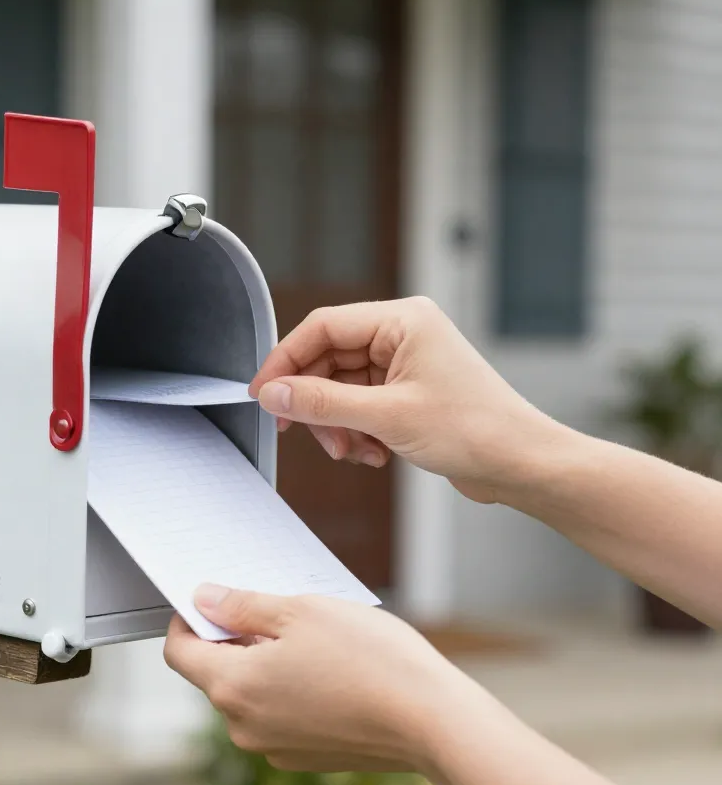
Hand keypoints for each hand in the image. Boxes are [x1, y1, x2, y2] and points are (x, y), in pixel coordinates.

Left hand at [164, 584, 487, 774]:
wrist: (433, 722)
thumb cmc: (370, 659)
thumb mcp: (300, 611)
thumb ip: (242, 606)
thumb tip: (203, 599)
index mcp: (233, 688)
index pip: (179, 653)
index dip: (189, 620)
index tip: (212, 600)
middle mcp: (244, 727)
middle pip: (217, 674)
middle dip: (237, 639)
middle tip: (279, 609)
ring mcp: (274, 748)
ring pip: (251, 694)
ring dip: (267, 663)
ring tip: (313, 638)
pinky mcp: (305, 758)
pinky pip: (280, 715)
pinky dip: (291, 690)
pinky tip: (330, 670)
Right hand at [250, 297, 559, 502]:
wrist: (521, 464)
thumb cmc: (475, 430)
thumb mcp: (386, 417)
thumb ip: (322, 403)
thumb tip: (274, 394)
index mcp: (402, 320)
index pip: (323, 327)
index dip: (286, 360)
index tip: (263, 394)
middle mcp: (402, 335)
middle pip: (328, 359)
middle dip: (315, 402)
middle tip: (303, 432)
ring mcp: (405, 363)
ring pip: (341, 388)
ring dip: (337, 424)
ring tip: (351, 451)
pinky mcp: (407, 392)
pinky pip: (360, 405)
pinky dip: (356, 431)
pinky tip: (373, 454)